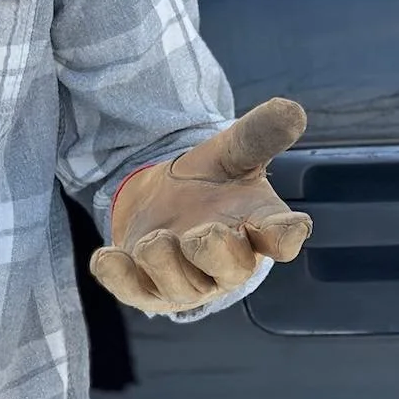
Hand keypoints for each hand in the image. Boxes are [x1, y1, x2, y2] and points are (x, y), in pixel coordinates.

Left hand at [89, 97, 312, 314]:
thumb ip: (256, 135)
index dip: (284, 235)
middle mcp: (226, 264)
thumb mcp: (230, 155)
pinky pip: (131, 290)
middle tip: (202, 232)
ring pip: (180, 286)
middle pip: (231, 269)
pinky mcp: (145, 288)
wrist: (162, 202)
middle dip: (215, 251)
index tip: (286, 226)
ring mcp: (186, 282)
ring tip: (156, 237)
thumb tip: (291, 108)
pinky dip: (118, 276)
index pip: (282, 238)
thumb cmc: (210, 185)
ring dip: (165, 262)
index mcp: (257, 229)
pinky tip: (106, 258)